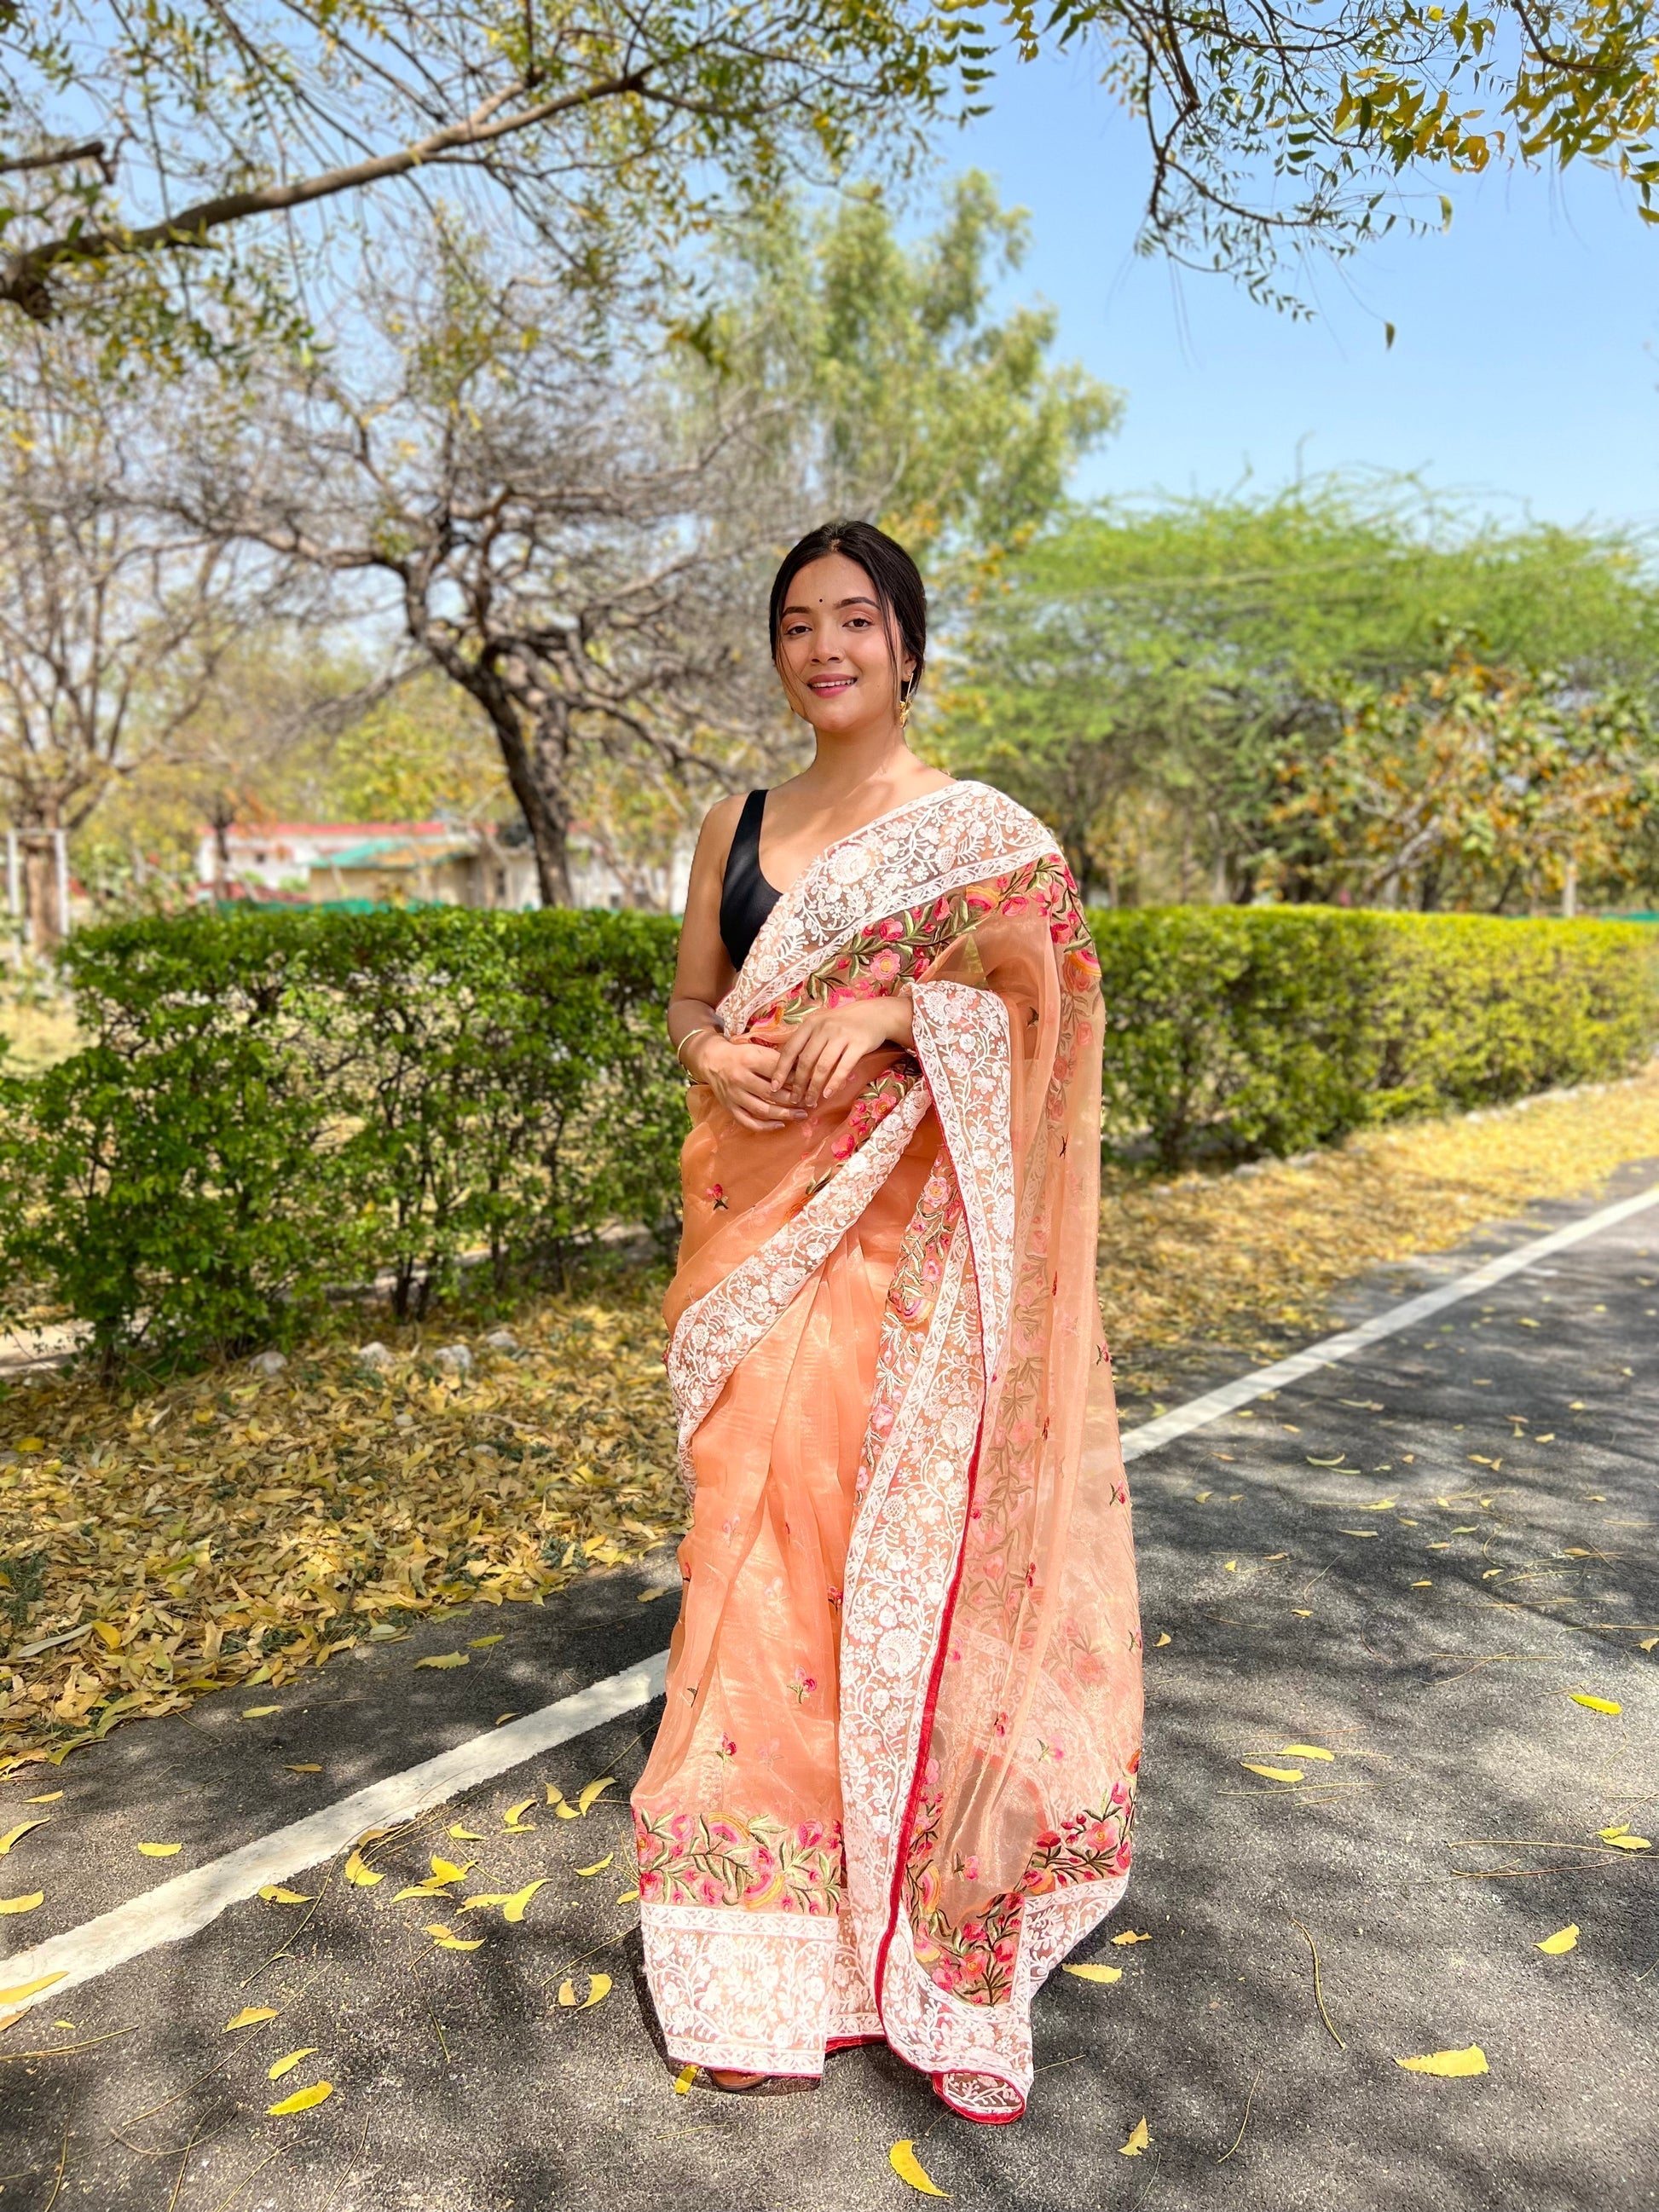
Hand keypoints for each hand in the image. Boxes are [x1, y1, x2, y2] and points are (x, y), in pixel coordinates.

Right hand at [683, 1030, 805, 1132]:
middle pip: (772, 1094)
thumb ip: (778, 1060)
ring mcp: (734, 1095)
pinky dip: (765, 1126)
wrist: (712, 1061)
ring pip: (762, 1110)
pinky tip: (780, 1125)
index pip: (777, 1072)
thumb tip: (804, 1069)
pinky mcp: (729, 1107)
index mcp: (749, 1059)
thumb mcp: (758, 1050)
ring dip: (784, 1115)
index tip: (811, 1084)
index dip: (796, 1079)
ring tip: (801, 1115)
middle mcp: (740, 1078)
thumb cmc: (741, 1055)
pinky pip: (748, 1122)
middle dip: (794, 1100)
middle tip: (810, 1103)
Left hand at [769, 994, 910, 1109]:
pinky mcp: (859, 1044)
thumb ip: (806, 1040)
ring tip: (810, 1101)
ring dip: (814, 1087)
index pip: (790, 1049)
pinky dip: (834, 1083)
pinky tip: (828, 1094)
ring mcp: (842, 1035)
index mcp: (811, 1024)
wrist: (875, 1014)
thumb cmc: (843, 1023)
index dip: (780, 1069)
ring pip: (822, 1066)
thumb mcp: (821, 1024)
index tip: (773, 1087)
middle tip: (794, 1099)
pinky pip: (843, 1067)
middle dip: (798, 1083)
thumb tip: (786, 1065)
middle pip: (805, 1061)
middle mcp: (824, 1028)